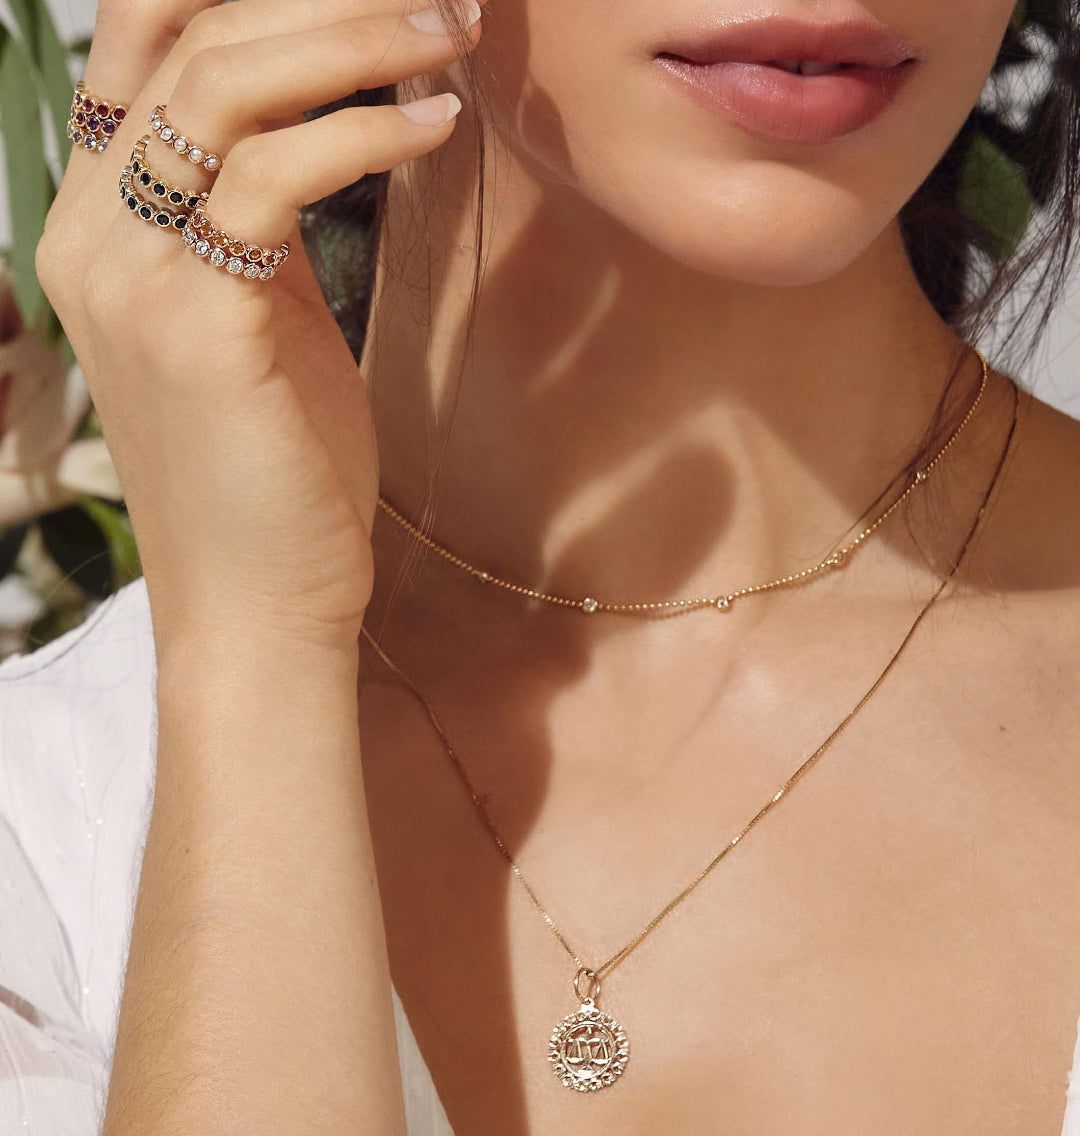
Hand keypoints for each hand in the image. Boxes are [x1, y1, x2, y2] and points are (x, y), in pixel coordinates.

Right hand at [37, 0, 483, 655]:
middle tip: (436, 5)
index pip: (142, 42)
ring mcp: (133, 277)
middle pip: (182, 36)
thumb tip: (322, 129)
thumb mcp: (256, 317)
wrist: (259, 596)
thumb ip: (259, 222)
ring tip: (449, 40)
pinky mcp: (198, 323)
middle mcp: (91, 233)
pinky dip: (363, 133)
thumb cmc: (275, 465)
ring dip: (351, 41)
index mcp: (100, 223)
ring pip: (222, 86)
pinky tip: (435, 126)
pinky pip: (273, 178)